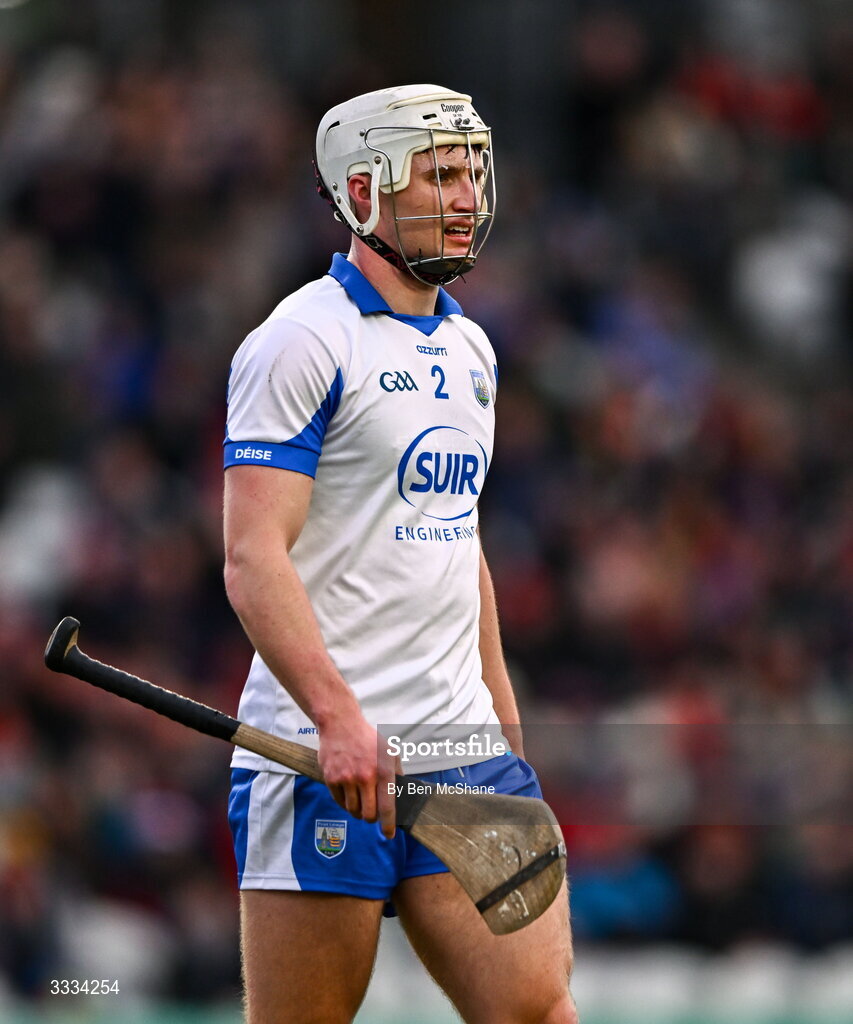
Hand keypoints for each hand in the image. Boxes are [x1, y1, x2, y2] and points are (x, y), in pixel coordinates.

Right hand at [317, 711, 398, 838]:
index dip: (388, 824)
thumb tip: (402, 797)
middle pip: (368, 814)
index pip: (387, 806)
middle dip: (371, 817)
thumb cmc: (368, 739)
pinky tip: (349, 791)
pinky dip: (345, 802)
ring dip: (357, 810)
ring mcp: (347, 778)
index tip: (389, 835)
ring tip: (360, 798)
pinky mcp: (331, 779)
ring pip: (353, 810)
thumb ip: (396, 775)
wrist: (340, 724)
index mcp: (383, 771)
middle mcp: (365, 776)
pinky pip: (340, 802)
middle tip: (372, 812)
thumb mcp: (389, 752)